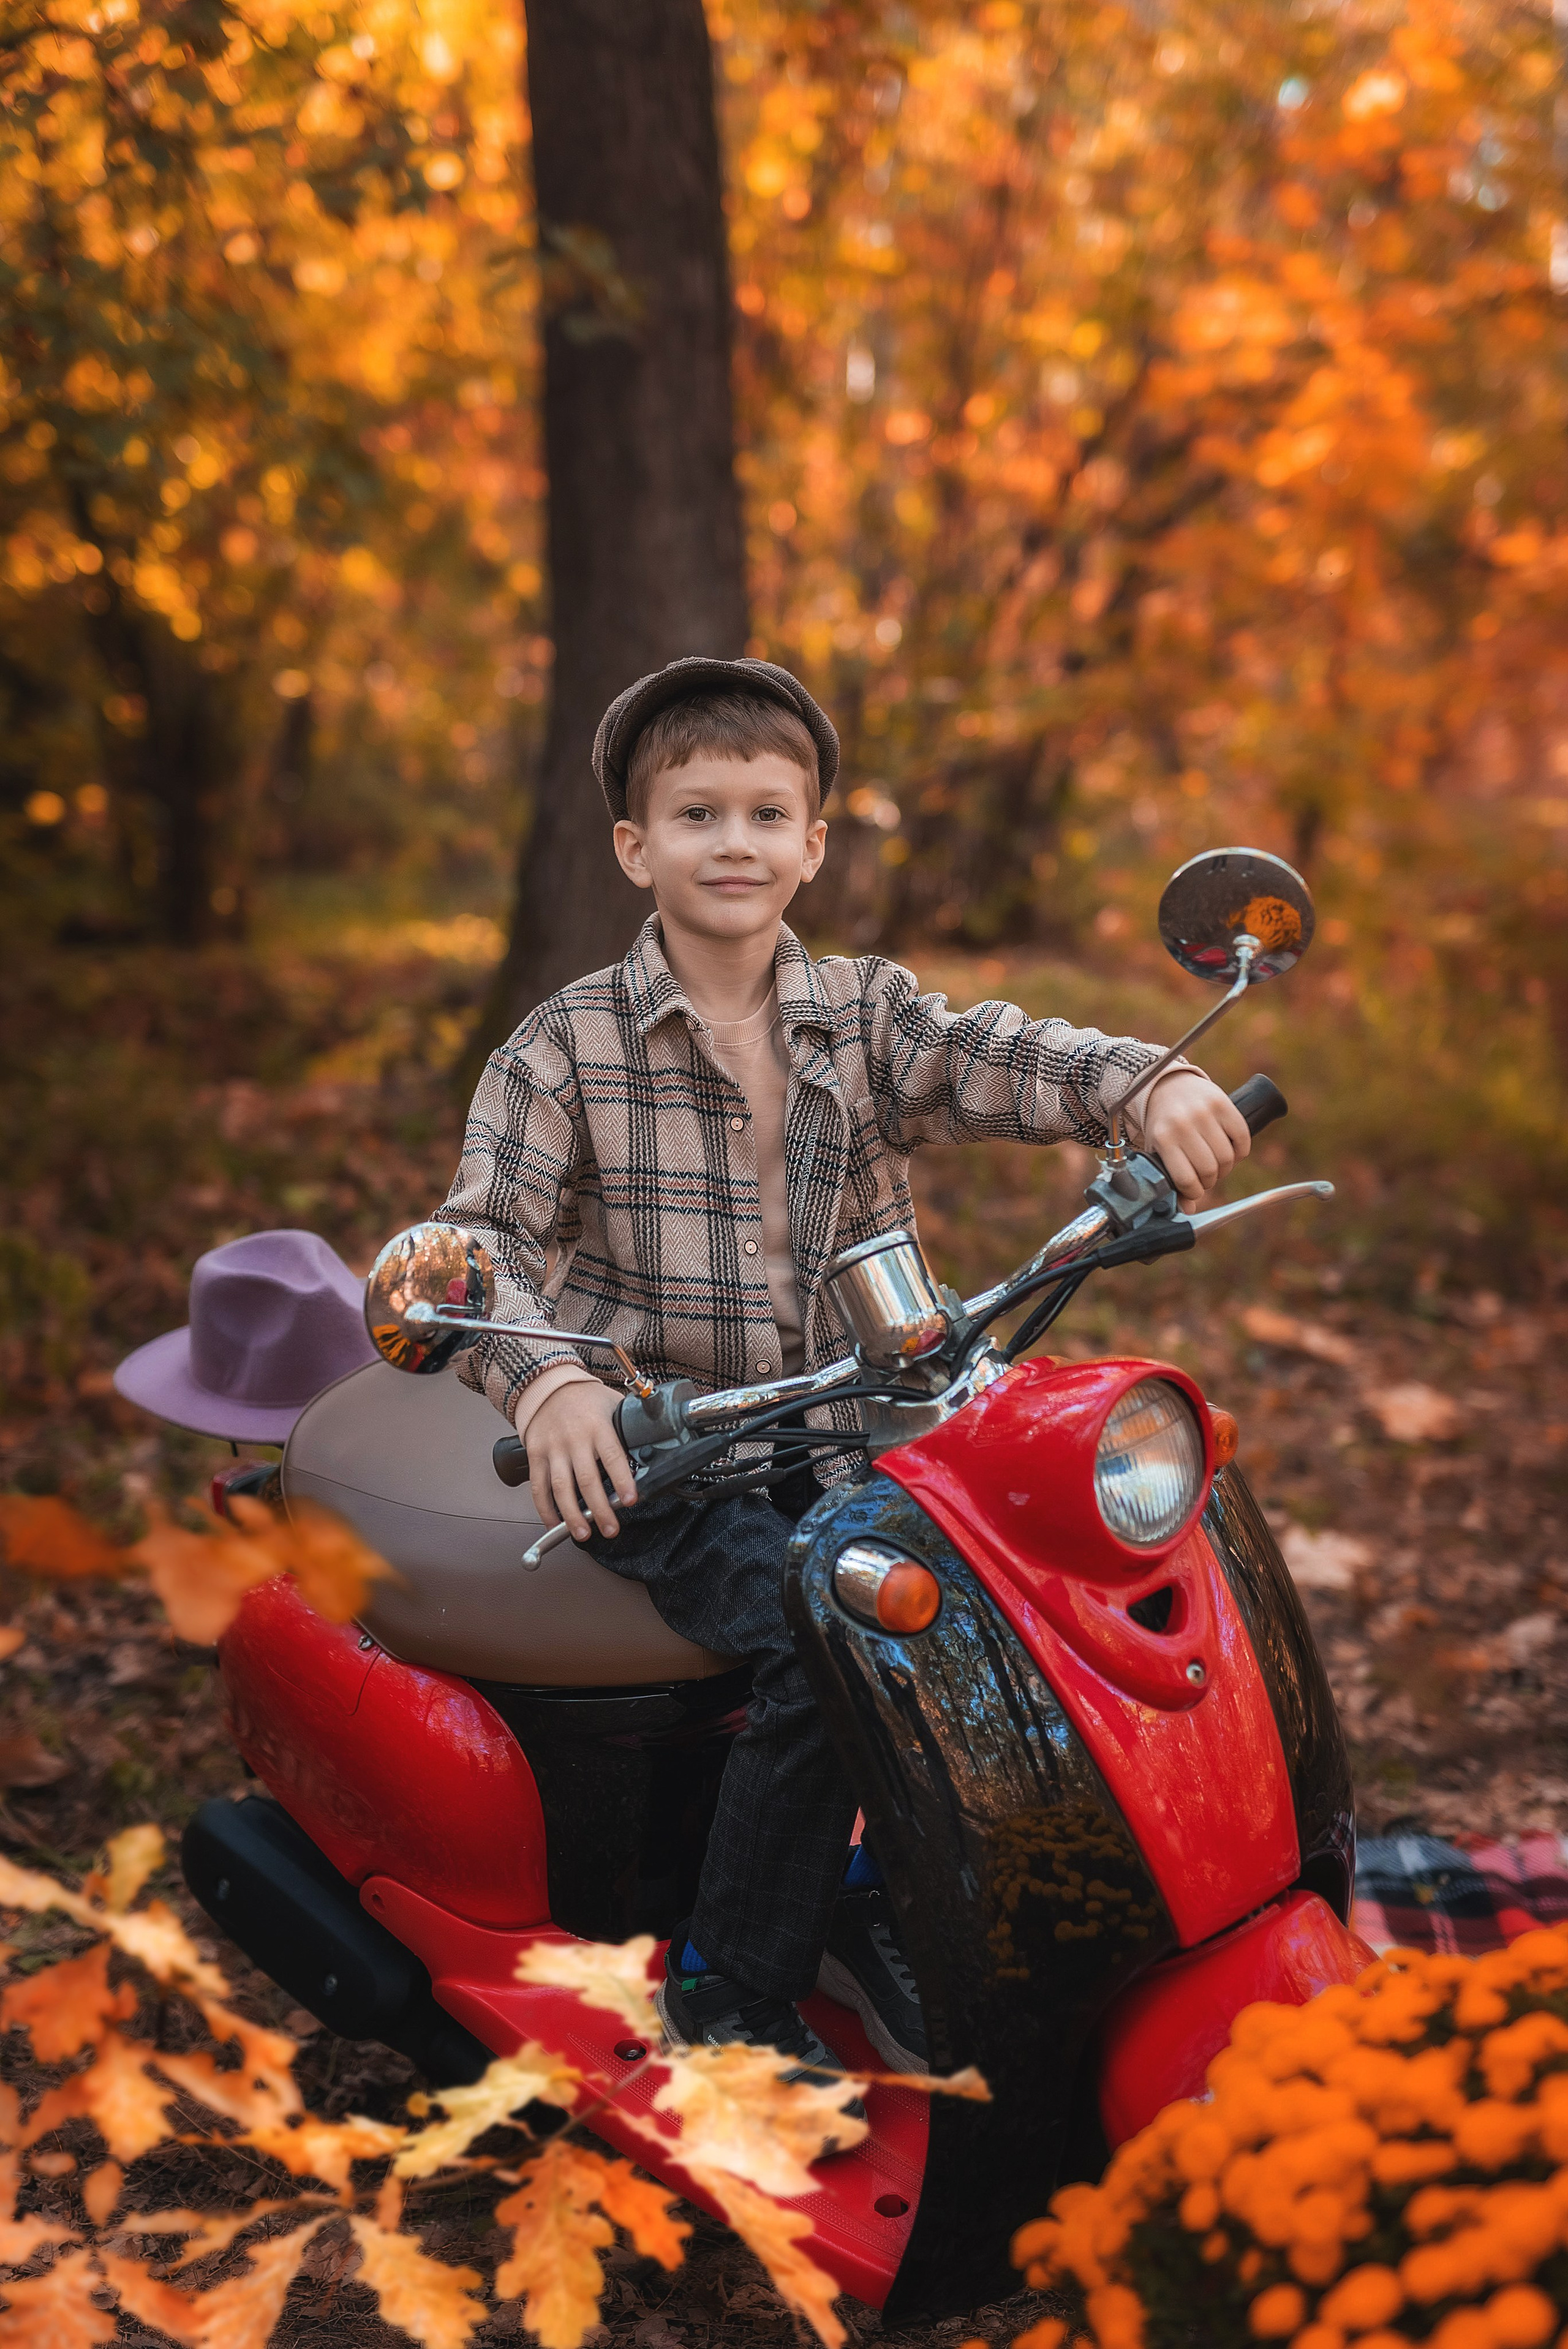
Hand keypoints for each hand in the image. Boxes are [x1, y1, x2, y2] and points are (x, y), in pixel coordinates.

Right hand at [522, 1380, 637, 1542]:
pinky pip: (539, 1488)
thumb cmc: (586, 1398)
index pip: (612, 1457)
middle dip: (599, 1509)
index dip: (621, 1481)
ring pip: (561, 1488)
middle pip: (587, 1480)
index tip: (630, 1500)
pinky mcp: (535, 1456)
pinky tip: (555, 1524)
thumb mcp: (612, 1405)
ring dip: (572, 1516)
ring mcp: (553, 1449)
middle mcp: (574, 1439)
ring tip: (584, 1534)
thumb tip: (653, 1449)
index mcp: (598, 1426)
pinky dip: (545, 1509)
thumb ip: (627, 1428)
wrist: (548, 1386)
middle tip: (610, 1529)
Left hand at [1140, 1071, 1250, 1213]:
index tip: (1195, 1189)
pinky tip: (1231, 1150)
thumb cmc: (1163, 1124)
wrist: (1167, 1085)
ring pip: (1228, 1158)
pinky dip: (1241, 1151)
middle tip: (1207, 1175)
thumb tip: (1188, 1210)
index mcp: (1163, 1138)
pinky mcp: (1222, 1102)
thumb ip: (1172, 1180)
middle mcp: (1183, 1123)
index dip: (1195, 1191)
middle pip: (1210, 1170)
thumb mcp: (1159, 1150)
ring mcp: (1204, 1112)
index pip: (1187, 1179)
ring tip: (1217, 1163)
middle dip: (1210, 1180)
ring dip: (1226, 1168)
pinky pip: (1242, 1138)